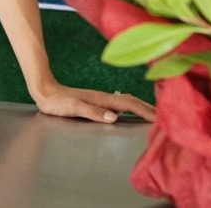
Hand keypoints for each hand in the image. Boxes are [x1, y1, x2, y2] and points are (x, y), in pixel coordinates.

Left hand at [33, 82, 156, 123]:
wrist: (45, 92)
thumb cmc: (57, 101)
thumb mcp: (73, 107)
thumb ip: (93, 112)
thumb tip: (114, 118)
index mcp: (102, 99)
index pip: (129, 104)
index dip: (145, 111)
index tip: (160, 117)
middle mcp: (104, 98)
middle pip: (132, 101)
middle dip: (149, 108)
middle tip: (165, 117)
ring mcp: (101, 100)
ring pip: (127, 103)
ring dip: (141, 108)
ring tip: (154, 115)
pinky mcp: (96, 103)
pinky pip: (119, 105)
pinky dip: (131, 109)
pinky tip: (131, 114)